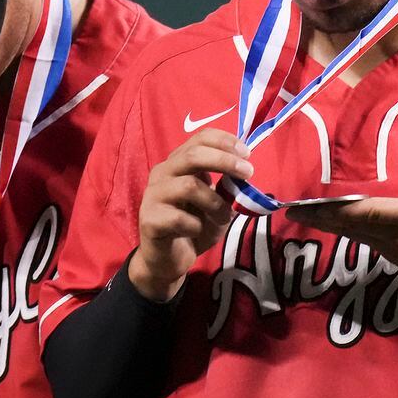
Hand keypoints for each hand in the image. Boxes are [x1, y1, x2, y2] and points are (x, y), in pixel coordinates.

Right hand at [129, 129, 250, 301]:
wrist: (168, 259)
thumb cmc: (193, 225)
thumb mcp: (216, 203)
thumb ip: (226, 186)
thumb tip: (244, 172)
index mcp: (178, 163)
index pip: (199, 138)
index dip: (225, 141)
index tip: (247, 154)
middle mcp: (163, 173)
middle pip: (193, 155)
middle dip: (225, 162)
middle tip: (248, 174)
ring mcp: (153, 195)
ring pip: (189, 186)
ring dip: (215, 203)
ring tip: (224, 217)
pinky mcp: (149, 219)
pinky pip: (178, 218)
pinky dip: (196, 225)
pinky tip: (196, 231)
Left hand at [284, 142, 397, 291]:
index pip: (369, 213)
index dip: (339, 210)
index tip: (315, 205)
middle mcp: (397, 236)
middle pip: (352, 226)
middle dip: (322, 218)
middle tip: (292, 210)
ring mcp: (394, 250)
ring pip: (354, 236)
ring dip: (328, 226)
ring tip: (303, 215)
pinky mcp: (394, 258)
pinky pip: (364, 242)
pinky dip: (345, 232)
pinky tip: (332, 224)